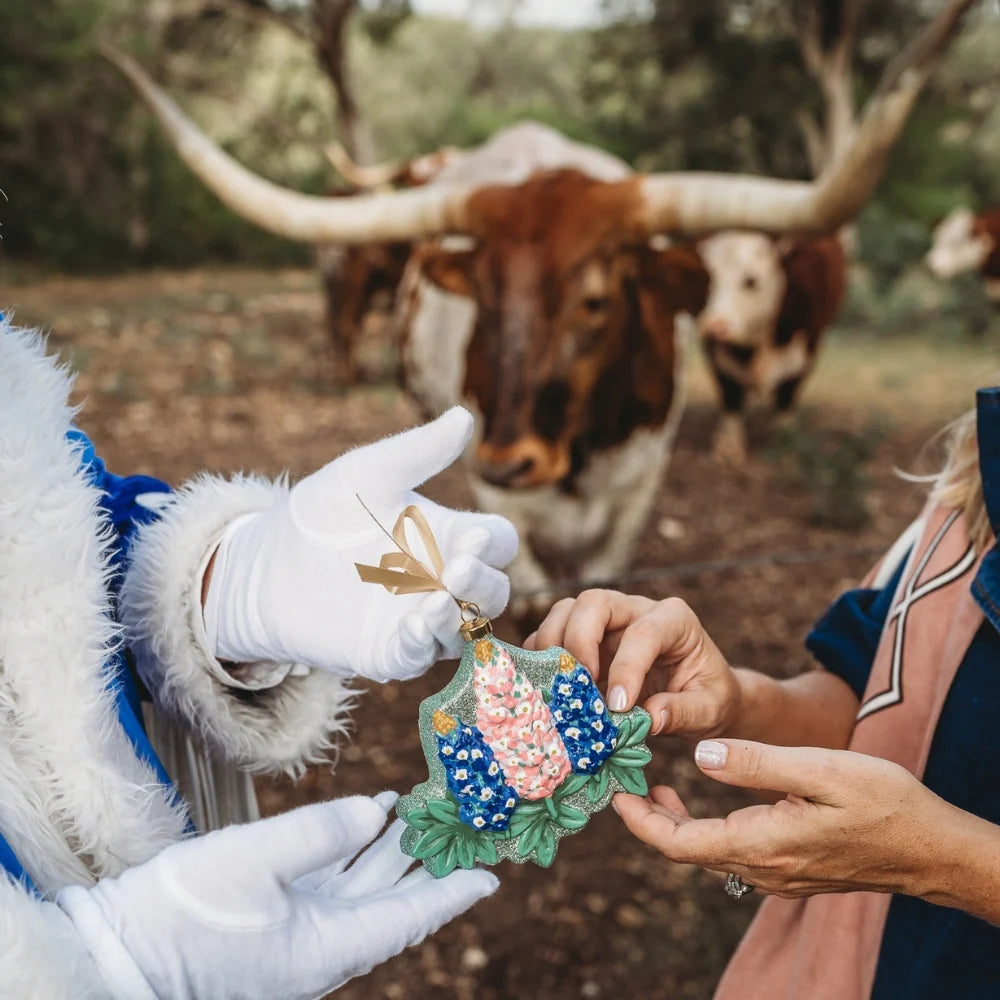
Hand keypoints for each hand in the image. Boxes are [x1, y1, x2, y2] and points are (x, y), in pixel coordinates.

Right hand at [58, 793, 498, 999]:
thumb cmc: (182, 916)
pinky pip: (332, 886)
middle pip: (393, 898)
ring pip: (365, 889)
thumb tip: (376, 813)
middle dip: (428, 858)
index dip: (452, 891)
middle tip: (460, 818)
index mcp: (327, 945)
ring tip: (419, 804)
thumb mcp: (252, 862)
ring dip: (393, 849)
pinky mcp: (273, 924)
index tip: (491, 873)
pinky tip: (368, 818)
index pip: (410, 915)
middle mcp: (321, 947)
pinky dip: (355, 852)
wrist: (116, 958)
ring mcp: (297, 937)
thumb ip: (321, 833)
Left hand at [204, 407, 517, 680]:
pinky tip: (411, 628)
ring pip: (467, 631)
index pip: (497, 543)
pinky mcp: (389, 651)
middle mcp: (443, 581)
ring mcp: (419, 620)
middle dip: (483, 584)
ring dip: (460, 620)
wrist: (266, 561)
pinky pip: (422, 659)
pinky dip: (424, 647)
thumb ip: (417, 451)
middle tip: (454, 572)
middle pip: (494, 591)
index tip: (468, 536)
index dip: (492, 544)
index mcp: (448, 536)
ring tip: (433, 604)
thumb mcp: (368, 473)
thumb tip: (463, 417)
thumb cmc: (324, 512)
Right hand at [527, 590, 740, 738]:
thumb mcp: (710, 708)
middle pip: (594, 602)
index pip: (643, 632)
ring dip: (553, 647)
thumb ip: (684, 711)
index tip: (618, 707)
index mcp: (674, 620)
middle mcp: (635, 610)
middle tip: (581, 685)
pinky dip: (543, 659)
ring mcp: (606, 622)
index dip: (626, 667)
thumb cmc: (708, 696)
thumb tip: (651, 717)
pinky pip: (552, 635)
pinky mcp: (585, 640)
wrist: (698, 694)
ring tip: (559, 687)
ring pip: (566, 612)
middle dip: (580, 641)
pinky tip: (547, 688)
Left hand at [614, 740, 955, 898]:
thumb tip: (700, 756)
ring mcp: (777, 875)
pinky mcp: (790, 869)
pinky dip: (704, 826)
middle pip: (686, 850)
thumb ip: (756, 764)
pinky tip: (704, 797)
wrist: (932, 848)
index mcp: (761, 844)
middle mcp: (762, 869)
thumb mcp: (820, 770)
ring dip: (676, 821)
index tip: (614, 794)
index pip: (678, 843)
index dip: (639, 821)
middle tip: (627, 780)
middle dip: (650, 818)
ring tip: (656, 782)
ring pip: (707, 852)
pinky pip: (731, 852)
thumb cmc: (883, 803)